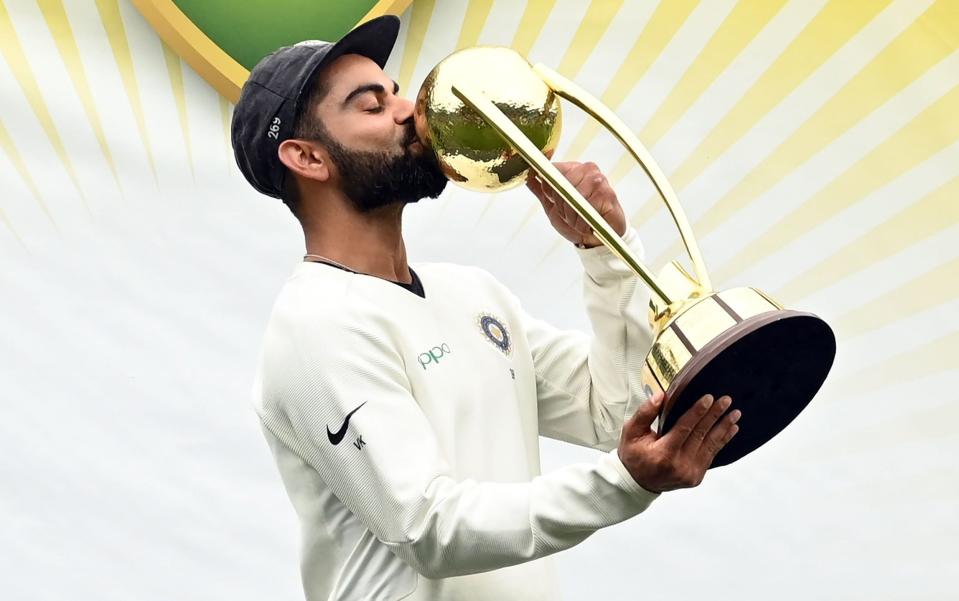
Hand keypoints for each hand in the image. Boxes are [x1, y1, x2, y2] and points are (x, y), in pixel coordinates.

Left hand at [526, 161, 626, 247]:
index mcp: (574, 169)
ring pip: (573, 198)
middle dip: (561, 206)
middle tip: (569, 215)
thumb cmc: (578, 220)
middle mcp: (587, 170)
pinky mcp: (608, 194)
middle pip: (561, 184)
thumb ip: (541, 190)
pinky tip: (588, 224)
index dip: (549, 189)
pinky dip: (582, 223)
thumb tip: (528, 175)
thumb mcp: (553, 205)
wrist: (596, 240)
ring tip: (579, 221)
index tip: (553, 200)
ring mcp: (599, 180)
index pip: (553, 170)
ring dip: (572, 217)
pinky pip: (586, 209)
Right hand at [617, 391, 740, 492]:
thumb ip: (645, 413)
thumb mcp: (631, 431)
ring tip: (735, 414)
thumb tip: (661, 396)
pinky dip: (722, 441)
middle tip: (726, 400)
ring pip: (710, 445)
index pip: (685, 428)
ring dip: (724, 427)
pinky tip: (730, 429)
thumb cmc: (634, 455)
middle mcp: (679, 465)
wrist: (637, 483)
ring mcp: (690, 473)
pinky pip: (711, 455)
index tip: (709, 398)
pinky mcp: (696, 477)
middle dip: (715, 415)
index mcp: (663, 453)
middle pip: (701, 435)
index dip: (698, 412)